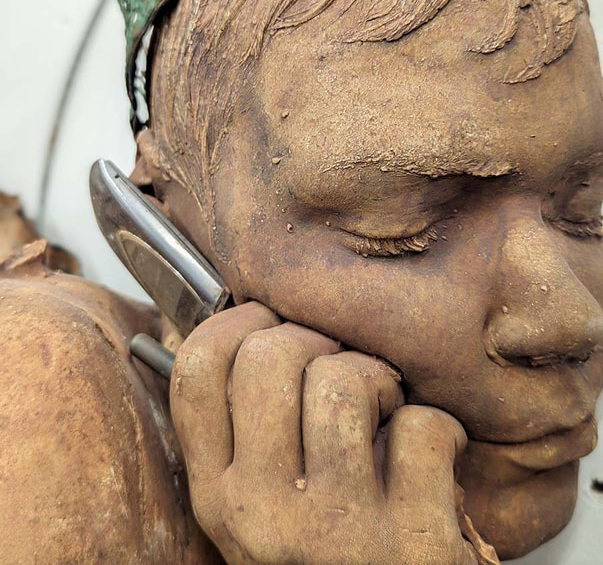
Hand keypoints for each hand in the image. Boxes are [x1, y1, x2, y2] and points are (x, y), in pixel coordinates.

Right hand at [170, 301, 487, 564]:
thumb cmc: (326, 553)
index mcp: (215, 495)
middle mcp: (260, 513)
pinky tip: (431, 458)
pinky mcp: (412, 543)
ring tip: (385, 409)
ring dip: (377, 378)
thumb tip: (248, 325)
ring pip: (343, 379)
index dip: (238, 321)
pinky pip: (422, 426)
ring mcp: (335, 530)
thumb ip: (245, 431)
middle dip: (317, 341)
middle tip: (339, 367)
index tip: (271, 323)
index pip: (196, 368)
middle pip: (269, 355)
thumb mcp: (259, 503)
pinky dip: (440, 429)